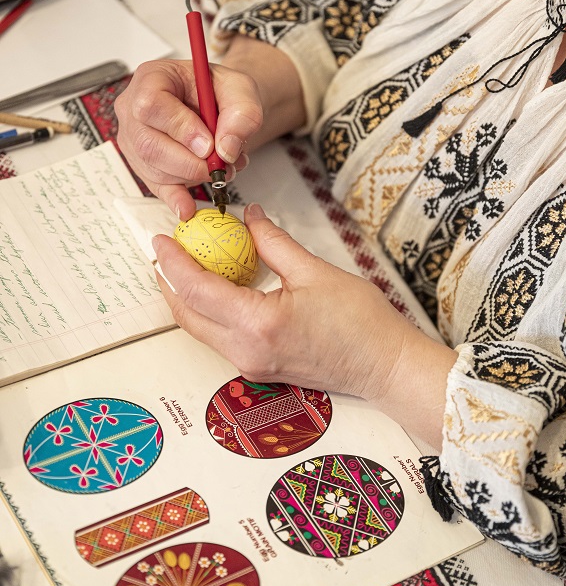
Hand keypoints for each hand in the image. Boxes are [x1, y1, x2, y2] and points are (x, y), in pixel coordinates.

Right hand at [115, 58, 261, 220]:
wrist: (220, 104)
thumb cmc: (221, 91)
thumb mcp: (241, 90)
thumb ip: (241, 115)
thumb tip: (226, 149)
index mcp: (152, 78)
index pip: (151, 106)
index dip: (180, 129)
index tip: (208, 145)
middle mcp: (134, 108)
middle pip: (149, 144)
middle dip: (189, 162)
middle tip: (218, 165)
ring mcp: (135, 138)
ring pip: (153, 168)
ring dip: (192, 176)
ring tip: (220, 167)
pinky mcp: (144, 164)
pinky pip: (156, 185)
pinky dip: (176, 197)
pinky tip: (187, 207)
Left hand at [151, 204, 455, 448]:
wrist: (384, 366)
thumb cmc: (360, 322)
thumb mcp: (314, 271)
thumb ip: (273, 242)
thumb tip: (249, 217)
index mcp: (258, 324)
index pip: (197, 290)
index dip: (174, 262)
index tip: (162, 240)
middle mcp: (245, 350)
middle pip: (187, 315)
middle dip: (170, 282)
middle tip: (167, 252)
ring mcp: (250, 364)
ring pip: (200, 330)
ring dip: (187, 299)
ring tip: (187, 266)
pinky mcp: (258, 368)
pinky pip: (220, 338)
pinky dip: (209, 312)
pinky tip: (217, 290)